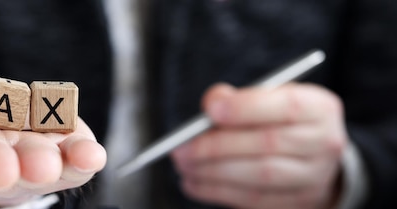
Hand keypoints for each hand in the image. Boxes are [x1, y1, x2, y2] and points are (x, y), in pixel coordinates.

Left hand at [171, 83, 346, 208]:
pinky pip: (253, 200)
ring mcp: (313, 178)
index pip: (287, 106)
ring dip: (214, 172)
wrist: (314, 156)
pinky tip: (193, 183)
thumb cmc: (281, 120)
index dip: (246, 108)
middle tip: (182, 147)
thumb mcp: (269, 97)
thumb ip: (239, 97)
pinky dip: (217, 191)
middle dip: (218, 146)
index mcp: (319, 109)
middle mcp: (324, 144)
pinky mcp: (295, 203)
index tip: (210, 111)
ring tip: (184, 165)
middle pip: (268, 145)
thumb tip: (210, 105)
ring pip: (259, 177)